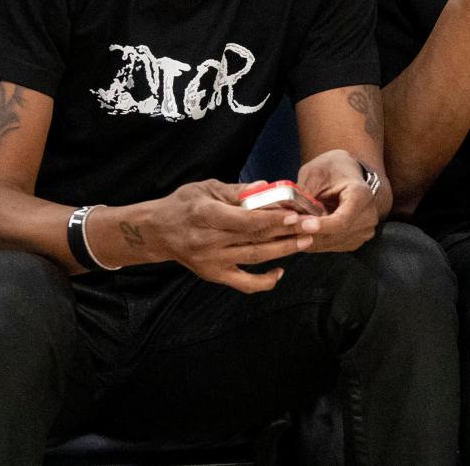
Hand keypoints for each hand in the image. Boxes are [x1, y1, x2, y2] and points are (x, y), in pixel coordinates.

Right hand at [148, 179, 316, 292]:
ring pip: (254, 258)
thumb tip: (267, 186)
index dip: (273, 219)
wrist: (157, 231)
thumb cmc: (184, 204)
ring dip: (283, 251)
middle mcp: (210, 242)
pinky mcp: (214, 275)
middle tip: (312, 227)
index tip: (295, 215)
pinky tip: (280, 272)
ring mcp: (212, 262)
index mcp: (208, 216)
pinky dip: (263, 281)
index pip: (246, 221)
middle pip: (255, 239)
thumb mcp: (207, 188)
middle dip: (287, 233)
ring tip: (306, 242)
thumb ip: (238, 190)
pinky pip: (243, 283)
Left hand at [296, 149, 377, 252]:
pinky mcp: (355, 240)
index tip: (301, 225)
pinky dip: (313, 242)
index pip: (342, 220)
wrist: (347, 173)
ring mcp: (364, 230)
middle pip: (335, 235)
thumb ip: (305, 192)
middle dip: (309, 233)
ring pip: (331, 243)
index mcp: (361, 195)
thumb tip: (286, 211)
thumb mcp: (315, 173)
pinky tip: (300, 232)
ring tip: (289, 228)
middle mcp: (368, 216)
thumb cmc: (331, 169)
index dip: (321, 226)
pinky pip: (331, 247)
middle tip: (285, 227)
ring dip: (308, 239)